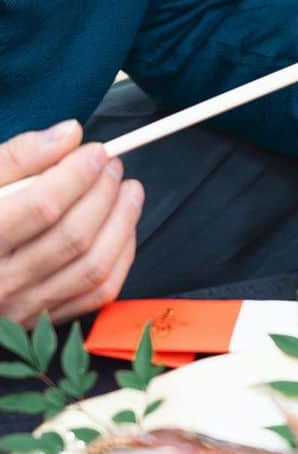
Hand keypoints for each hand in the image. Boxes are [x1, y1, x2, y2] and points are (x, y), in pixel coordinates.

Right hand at [0, 122, 143, 325]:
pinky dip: (121, 256)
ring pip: (92, 267)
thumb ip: (20, 155)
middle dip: (104, 194)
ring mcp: (22, 306)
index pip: (42, 207)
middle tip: (114, 166)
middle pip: (73, 236)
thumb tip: (71, 133)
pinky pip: (98, 292)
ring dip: (122, 222)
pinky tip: (123, 227)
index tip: (96, 152)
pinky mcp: (42, 320)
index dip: (77, 175)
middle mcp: (1, 281)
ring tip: (129, 190)